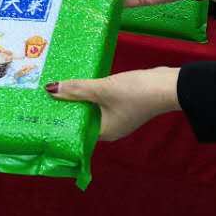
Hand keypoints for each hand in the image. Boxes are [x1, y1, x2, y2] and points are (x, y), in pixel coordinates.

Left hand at [46, 67, 179, 139]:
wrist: (169, 85)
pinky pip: (103, 102)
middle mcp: (111, 129)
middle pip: (83, 120)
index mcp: (104, 133)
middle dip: (69, 108)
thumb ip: (77, 89)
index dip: (61, 121)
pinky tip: (83, 83)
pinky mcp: (126, 104)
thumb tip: (51, 89)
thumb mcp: (102, 88)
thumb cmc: (136, 92)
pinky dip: (93, 94)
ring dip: (80, 99)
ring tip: (61, 88)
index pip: (76, 132)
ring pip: (93, 110)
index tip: (46, 111)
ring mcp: (120, 117)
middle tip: (48, 97)